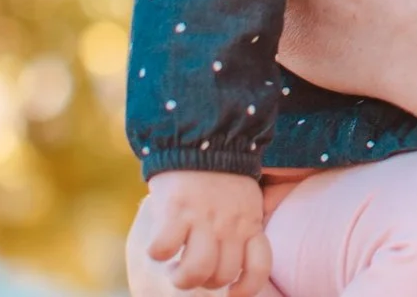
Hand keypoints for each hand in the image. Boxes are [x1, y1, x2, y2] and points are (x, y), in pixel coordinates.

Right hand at [130, 171, 270, 296]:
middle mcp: (230, 225)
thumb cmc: (221, 173)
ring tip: (173, 268)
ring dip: (181, 277)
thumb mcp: (245, 199)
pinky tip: (158, 244)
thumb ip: (241, 226)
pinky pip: (165, 249)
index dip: (246, 289)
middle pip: (222, 276)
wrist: (203, 135)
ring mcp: (204, 218)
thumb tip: (228, 258)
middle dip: (204, 282)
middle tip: (191, 270)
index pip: (258, 268)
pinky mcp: (177, 210)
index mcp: (250, 223)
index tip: (231, 292)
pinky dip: (158, 253)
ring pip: (197, 271)